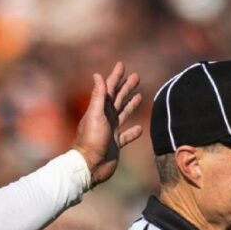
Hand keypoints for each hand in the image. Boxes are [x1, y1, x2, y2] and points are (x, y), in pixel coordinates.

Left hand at [70, 62, 142, 185]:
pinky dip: (133, 132)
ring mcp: (110, 131)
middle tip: (136, 76)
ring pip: (123, 114)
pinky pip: (127, 136)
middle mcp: (105, 118)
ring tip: (139, 96)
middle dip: (126, 87)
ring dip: (130, 105)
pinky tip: (140, 128)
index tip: (121, 65)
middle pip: (117, 99)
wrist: (90, 165)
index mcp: (99, 110)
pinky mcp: (116, 144)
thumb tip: (97, 75)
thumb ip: (98, 96)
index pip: (109, 89)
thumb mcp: (95, 115)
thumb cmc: (91, 140)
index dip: (115, 77)